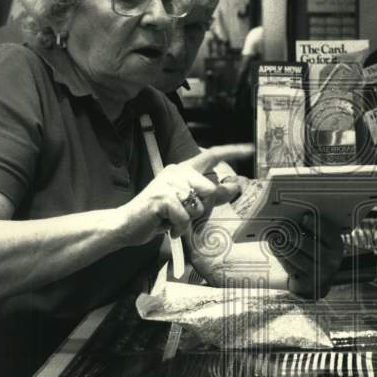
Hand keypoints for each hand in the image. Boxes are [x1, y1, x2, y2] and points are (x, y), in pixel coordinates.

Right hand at [116, 144, 252, 247]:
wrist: (126, 225)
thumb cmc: (159, 215)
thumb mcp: (187, 204)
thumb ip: (209, 195)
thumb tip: (235, 187)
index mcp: (183, 170)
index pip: (211, 155)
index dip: (231, 152)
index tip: (250, 148)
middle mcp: (176, 172)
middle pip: (210, 189)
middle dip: (203, 208)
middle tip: (184, 215)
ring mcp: (168, 184)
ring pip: (199, 205)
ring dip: (189, 220)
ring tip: (173, 220)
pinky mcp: (161, 198)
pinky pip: (184, 217)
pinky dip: (178, 228)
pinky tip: (167, 227)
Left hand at [269, 212, 344, 299]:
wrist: (316, 283)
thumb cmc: (317, 254)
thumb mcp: (322, 241)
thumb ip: (314, 229)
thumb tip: (295, 217)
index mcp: (337, 246)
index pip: (327, 232)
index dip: (315, 224)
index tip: (304, 217)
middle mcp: (331, 261)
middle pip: (307, 243)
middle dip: (291, 232)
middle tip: (281, 225)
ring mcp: (319, 274)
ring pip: (295, 255)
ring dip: (282, 244)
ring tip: (273, 236)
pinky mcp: (306, 283)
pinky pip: (290, 267)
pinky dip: (280, 255)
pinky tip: (274, 246)